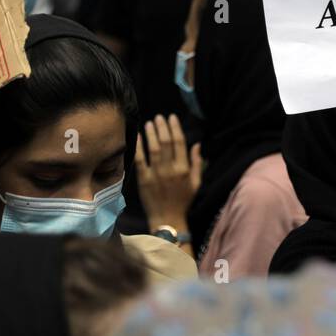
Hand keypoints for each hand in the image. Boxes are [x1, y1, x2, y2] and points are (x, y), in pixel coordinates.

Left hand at [135, 114, 200, 228]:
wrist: (168, 219)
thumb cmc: (183, 201)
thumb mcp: (196, 183)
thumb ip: (196, 163)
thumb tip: (197, 144)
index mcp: (184, 169)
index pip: (180, 143)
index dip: (175, 128)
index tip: (172, 118)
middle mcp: (170, 169)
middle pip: (166, 143)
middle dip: (163, 127)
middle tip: (159, 117)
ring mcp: (156, 174)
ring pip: (153, 149)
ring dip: (151, 134)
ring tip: (150, 122)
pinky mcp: (144, 180)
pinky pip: (140, 160)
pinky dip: (139, 147)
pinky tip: (138, 137)